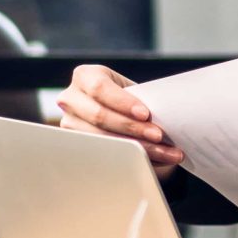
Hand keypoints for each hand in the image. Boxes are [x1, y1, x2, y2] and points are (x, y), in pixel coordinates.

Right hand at [54, 64, 181, 174]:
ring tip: (167, 153)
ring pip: (101, 139)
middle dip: (133, 128)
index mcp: (85, 76)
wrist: (118, 111)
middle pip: (99, 115)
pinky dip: (135, 159)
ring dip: (139, 148)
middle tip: (159, 136)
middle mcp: (70, 99)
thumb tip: (166, 117)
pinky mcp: (77, 145)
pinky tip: (156, 161)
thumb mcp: (133, 91)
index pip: (100, 88)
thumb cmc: (129, 98)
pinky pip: (105, 155)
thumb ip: (142, 98)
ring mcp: (70, 123)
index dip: (122, 102)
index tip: (146, 114)